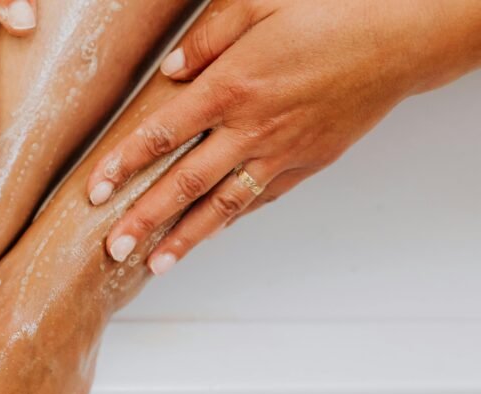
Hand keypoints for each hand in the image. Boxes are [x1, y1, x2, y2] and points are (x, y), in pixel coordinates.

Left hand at [87, 0, 480, 272]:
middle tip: (111, 248)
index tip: (95, 191)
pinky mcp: (306, 163)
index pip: (162, 134)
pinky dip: (229, 220)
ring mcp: (280, 152)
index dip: (124, 165)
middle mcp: (251, 129)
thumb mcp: (259, 2)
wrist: (402, 37)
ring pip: (222, 205)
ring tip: (153, 263)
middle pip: (185, 183)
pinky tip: (208, 235)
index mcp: (231, 87)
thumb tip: (168, 72)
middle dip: (144, 219)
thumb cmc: (331, 11)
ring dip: (185, 238)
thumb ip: (206, 38)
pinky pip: (259, 198)